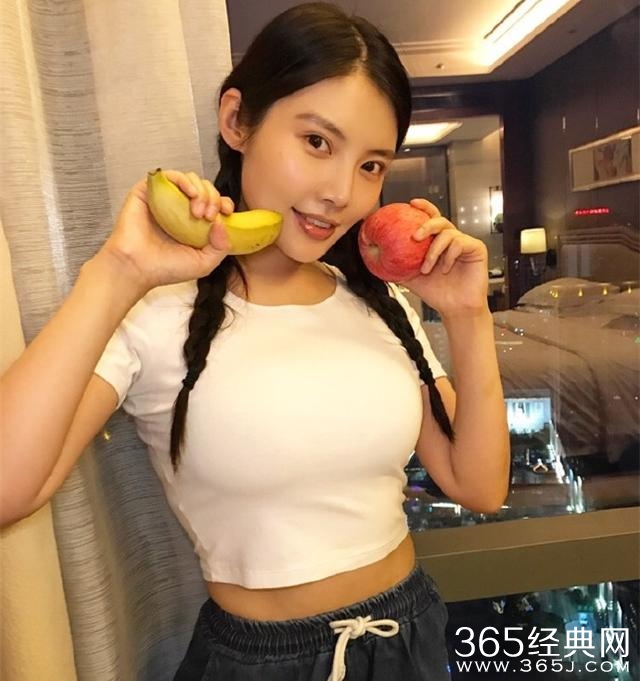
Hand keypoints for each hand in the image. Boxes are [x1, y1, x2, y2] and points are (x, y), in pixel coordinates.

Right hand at [101, 170, 233, 290]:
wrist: (137, 268)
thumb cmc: (167, 268)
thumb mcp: (204, 263)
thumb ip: (221, 247)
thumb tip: (224, 222)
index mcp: (194, 223)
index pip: (215, 203)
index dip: (224, 203)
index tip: (227, 212)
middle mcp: (180, 208)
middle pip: (205, 188)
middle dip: (214, 198)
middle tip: (209, 216)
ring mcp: (164, 199)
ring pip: (190, 179)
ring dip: (201, 191)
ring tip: (198, 211)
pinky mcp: (148, 191)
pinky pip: (169, 175)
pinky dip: (184, 180)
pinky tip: (191, 193)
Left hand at [402, 198, 488, 316]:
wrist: (455, 309)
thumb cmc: (436, 293)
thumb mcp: (409, 277)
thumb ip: (394, 265)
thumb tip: (371, 255)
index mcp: (436, 241)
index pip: (430, 218)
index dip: (423, 207)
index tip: (411, 204)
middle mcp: (451, 239)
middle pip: (440, 220)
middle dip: (426, 225)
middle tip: (414, 237)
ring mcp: (464, 243)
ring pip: (448, 233)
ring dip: (433, 251)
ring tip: (426, 268)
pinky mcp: (476, 249)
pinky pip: (460, 243)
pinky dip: (449, 256)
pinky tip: (445, 268)